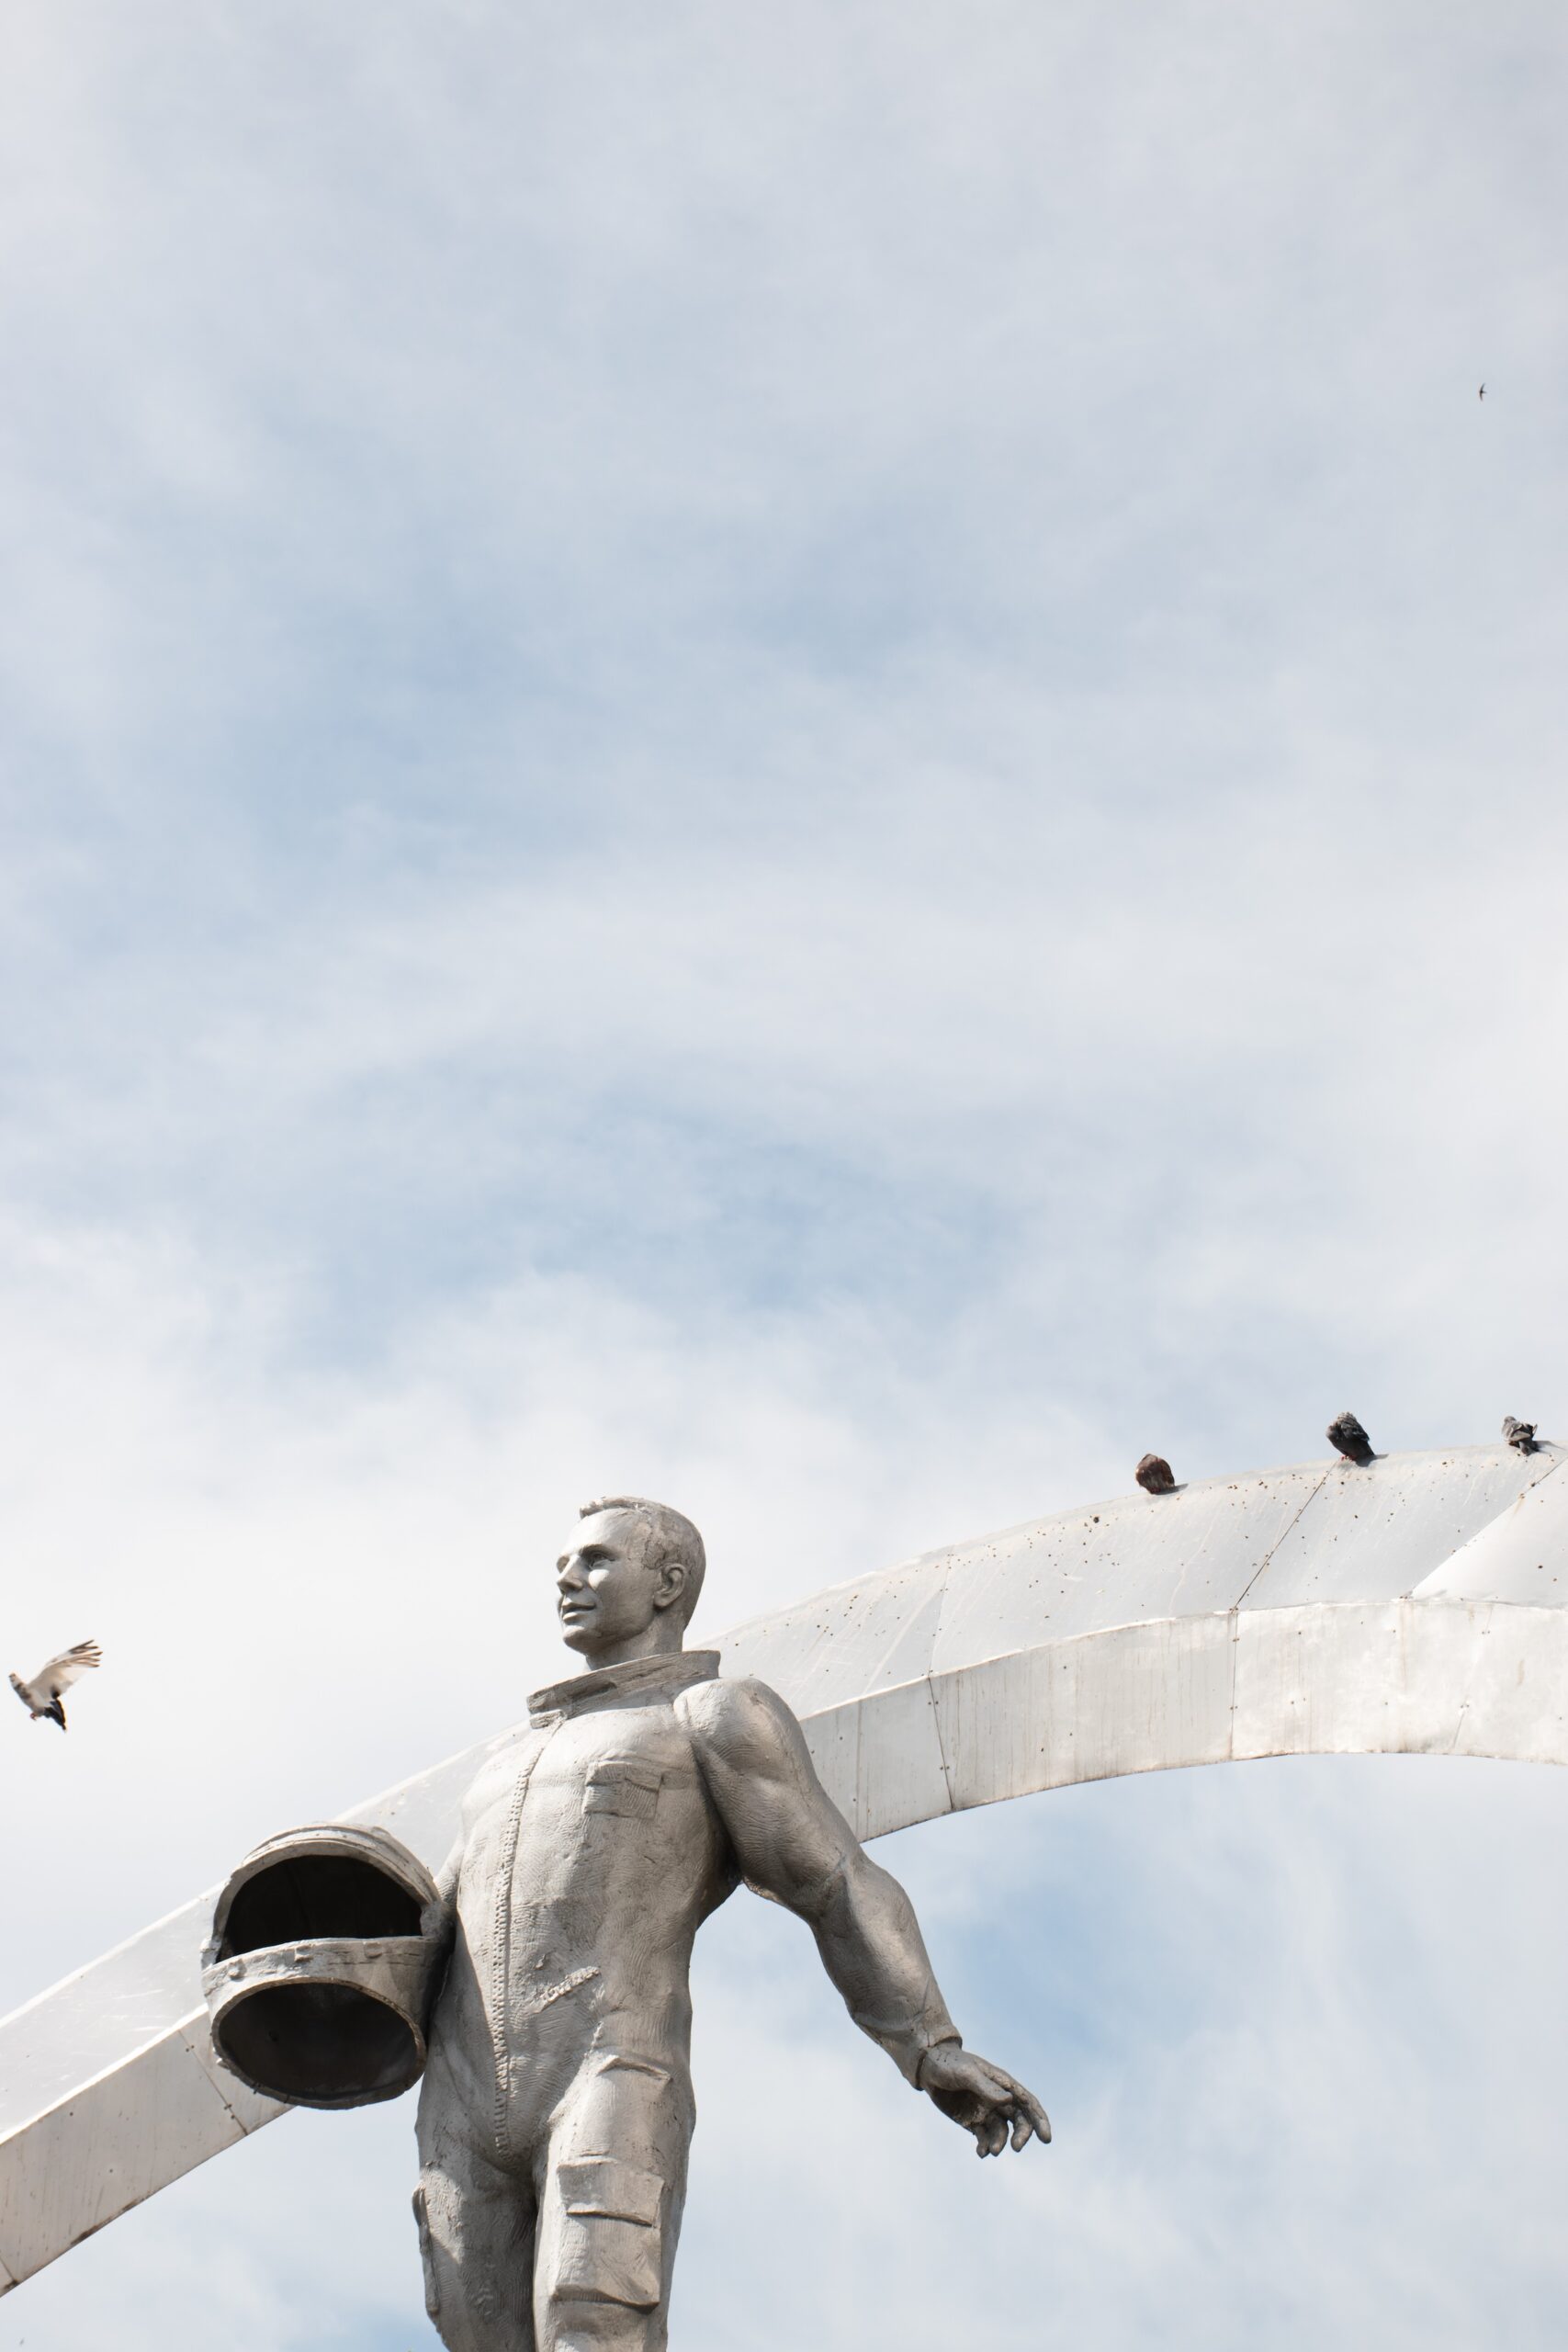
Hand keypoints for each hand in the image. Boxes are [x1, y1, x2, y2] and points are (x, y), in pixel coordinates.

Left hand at [917, 2042, 1050, 2156]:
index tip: (1046, 2138)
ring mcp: (986, 2111)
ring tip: (991, 2152)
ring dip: (1000, 2143)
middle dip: (1022, 2135)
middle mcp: (998, 2099)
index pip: (1027, 2103)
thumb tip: (1008, 2101)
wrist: (928, 2068)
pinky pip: (984, 2138)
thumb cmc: (949, 2063)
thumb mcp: (967, 2073)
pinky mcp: (973, 2122)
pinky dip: (985, 2147)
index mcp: (1002, 2084)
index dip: (1040, 2120)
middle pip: (1019, 2121)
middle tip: (1016, 2148)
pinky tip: (981, 2152)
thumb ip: (986, 2087)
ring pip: (1001, 2132)